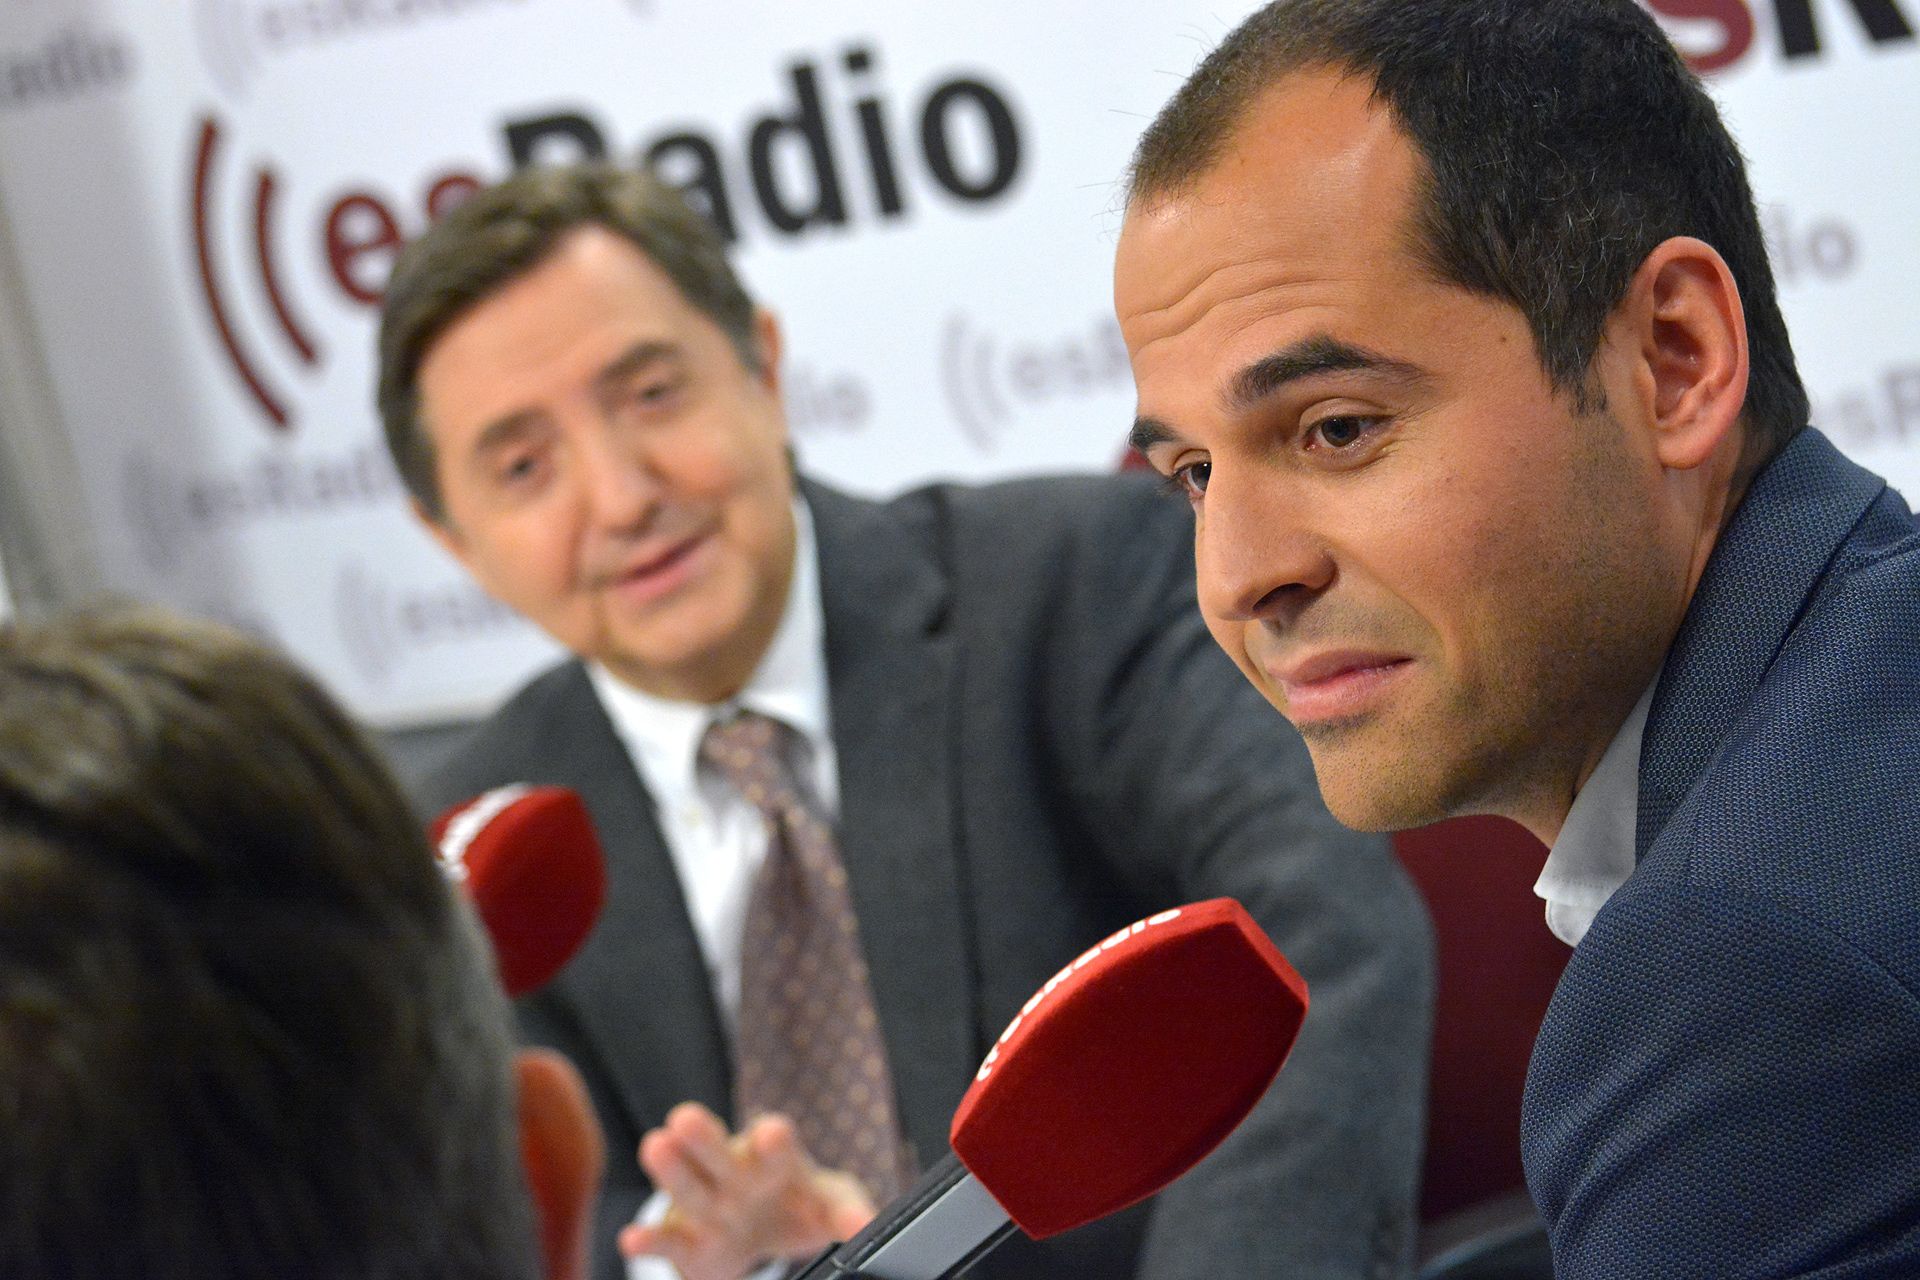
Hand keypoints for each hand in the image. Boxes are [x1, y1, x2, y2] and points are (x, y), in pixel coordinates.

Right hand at [618, 1103, 877, 1279]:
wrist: (766, 1228)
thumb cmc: (801, 1203)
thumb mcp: (832, 1204)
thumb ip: (850, 1212)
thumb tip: (866, 1225)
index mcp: (775, 1160)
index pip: (777, 1146)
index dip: (775, 1140)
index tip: (773, 1132)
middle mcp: (735, 1174)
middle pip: (720, 1154)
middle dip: (705, 1138)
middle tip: (686, 1117)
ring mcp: (707, 1205)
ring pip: (689, 1187)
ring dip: (671, 1170)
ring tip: (654, 1146)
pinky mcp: (686, 1241)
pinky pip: (667, 1239)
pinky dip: (649, 1239)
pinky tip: (632, 1238)